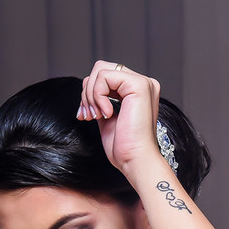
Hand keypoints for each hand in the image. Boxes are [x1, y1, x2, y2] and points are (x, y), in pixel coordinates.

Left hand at [78, 60, 161, 174]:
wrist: (135, 160)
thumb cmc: (124, 147)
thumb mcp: (107, 118)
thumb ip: (101, 101)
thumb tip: (86, 91)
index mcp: (137, 90)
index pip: (104, 76)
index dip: (89, 93)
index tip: (87, 116)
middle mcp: (143, 83)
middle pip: (100, 68)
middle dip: (87, 92)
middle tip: (88, 115)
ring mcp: (142, 82)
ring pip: (100, 70)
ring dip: (90, 95)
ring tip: (96, 115)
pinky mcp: (139, 85)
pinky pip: (104, 77)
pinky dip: (97, 96)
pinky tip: (106, 114)